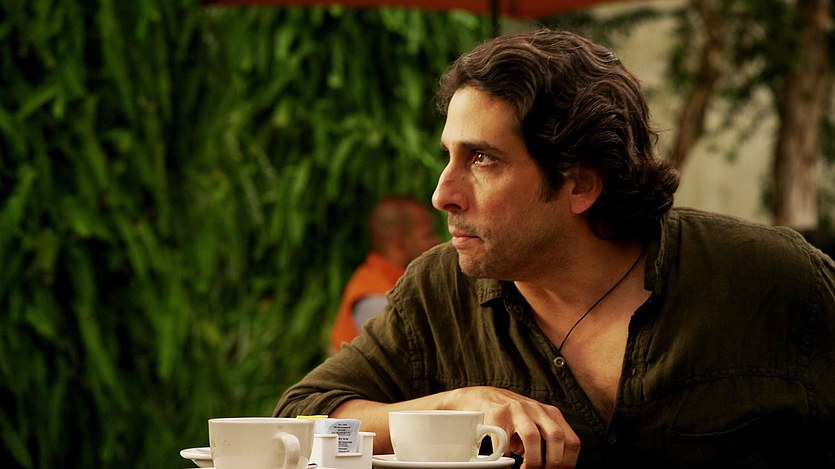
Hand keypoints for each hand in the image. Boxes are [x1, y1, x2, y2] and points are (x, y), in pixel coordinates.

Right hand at [441, 386, 579, 468]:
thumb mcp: (532, 425)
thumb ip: (544, 441)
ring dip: (530, 460)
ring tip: (523, 468)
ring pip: (532, 437)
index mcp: (549, 413)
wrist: (480, 398)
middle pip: (556, 437)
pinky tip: (503, 460)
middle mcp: (536, 409)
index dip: (567, 462)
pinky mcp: (497, 414)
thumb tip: (549, 467)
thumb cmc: (510, 417)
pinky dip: (505, 457)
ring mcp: (516, 409)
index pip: (571, 441)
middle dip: (551, 462)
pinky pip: (504, 440)